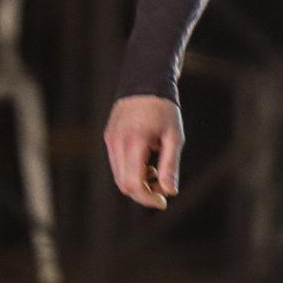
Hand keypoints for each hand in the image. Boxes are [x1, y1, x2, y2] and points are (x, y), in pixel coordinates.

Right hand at [105, 94, 183, 209]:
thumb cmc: (164, 109)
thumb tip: (170, 191)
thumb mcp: (174, 137)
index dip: (147, 198)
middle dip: (143, 192)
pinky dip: (131, 170)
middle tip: (162, 189)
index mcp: (134, 142)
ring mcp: (110, 140)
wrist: (146, 81)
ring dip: (137, 182)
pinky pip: (117, 163)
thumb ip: (170, 165)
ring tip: (156, 171)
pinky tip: (147, 163)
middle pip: (123, 184)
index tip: (163, 201)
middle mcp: (117, 142)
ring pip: (118, 175)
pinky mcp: (109, 137)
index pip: (134, 183)